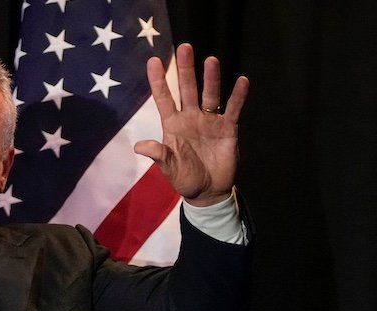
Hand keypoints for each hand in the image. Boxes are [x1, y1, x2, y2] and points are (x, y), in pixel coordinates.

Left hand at [134, 43, 248, 206]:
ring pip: (210, 94)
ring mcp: (210, 121)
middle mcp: (191, 118)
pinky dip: (238, 96)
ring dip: (211, 78)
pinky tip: (242, 81)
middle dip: (186, 69)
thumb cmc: (185, 178)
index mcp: (173, 125)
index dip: (158, 80)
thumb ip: (158, 154)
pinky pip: (233, 109)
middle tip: (186, 47)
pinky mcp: (228, 128)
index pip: (164, 98)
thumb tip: (140, 146)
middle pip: (188, 89)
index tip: (153, 60)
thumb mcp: (169, 168)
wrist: (208, 191)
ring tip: (211, 60)